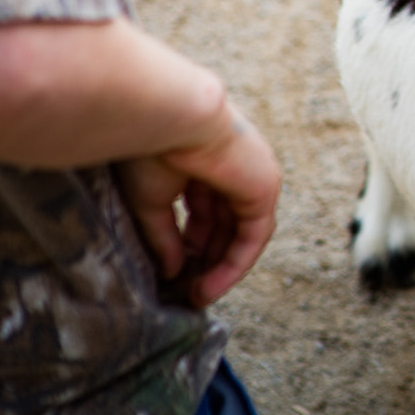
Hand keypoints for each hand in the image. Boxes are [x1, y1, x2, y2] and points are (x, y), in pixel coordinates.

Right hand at [117, 103, 280, 306]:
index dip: (187, 245)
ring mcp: (253, 177)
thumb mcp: (150, 200)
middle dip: (205, 260)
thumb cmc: (149, 148)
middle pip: (224, 225)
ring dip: (219, 269)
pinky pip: (253, 237)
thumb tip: (172, 271)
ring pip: (240, 234)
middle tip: (184, 293)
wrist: (170, 116)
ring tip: (194, 297)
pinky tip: (208, 289)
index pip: (204, 212)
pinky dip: (234, 265)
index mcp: (205, 163)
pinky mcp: (264, 188)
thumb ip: (164, 237)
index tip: (171, 274)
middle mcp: (234, 169)